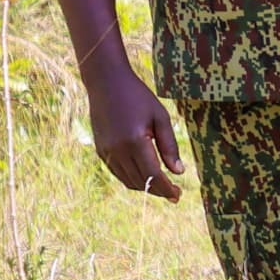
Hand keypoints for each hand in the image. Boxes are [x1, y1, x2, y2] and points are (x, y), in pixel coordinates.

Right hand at [82, 61, 182, 199]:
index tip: (178, 195)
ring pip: (128, 180)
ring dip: (145, 187)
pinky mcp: (101, 150)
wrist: (107, 84)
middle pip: (140, 182)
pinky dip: (132, 179)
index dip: (166, 188)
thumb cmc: (138, 97)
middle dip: (158, 191)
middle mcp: (118, 150)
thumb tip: (178, 172)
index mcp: (135, 141)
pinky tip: (145, 177)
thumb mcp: (161, 117)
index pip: (153, 175)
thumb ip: (169, 146)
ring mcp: (106, 152)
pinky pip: (118, 173)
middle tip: (174, 194)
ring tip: (162, 187)